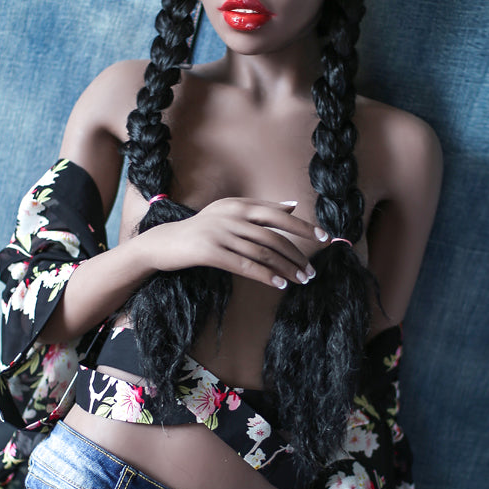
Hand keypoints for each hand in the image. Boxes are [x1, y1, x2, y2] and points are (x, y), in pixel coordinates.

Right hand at [149, 198, 329, 289]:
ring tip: (301, 281)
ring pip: (263, 253)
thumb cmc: (201, 229)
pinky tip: (280, 285)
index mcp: (239, 205)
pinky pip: (246, 266)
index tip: (324, 237)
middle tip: (312, 271)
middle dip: (297, 254)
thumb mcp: (229, 213)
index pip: (278, 215)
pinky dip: (266, 276)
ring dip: (286, 269)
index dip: (303, 226)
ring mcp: (221, 233)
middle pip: (274, 235)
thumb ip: (259, 208)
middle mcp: (232, 216)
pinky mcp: (211, 252)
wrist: (165, 242)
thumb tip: (292, 204)